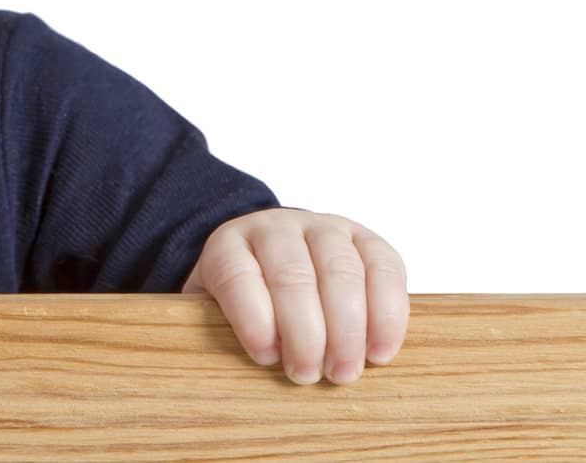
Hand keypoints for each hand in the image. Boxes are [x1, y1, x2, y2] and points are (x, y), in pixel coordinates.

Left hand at [180, 208, 407, 385]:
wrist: (275, 262)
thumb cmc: (246, 302)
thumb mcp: (215, 313)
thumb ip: (218, 332)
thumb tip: (235, 371)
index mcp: (230, 244)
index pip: (236, 274)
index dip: (251, 318)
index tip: (266, 357)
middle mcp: (276, 228)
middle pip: (292, 275)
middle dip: (304, 332)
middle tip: (307, 375)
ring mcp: (324, 228)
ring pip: (341, 271)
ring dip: (347, 330)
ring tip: (343, 372)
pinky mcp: (367, 240)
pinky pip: (385, 269)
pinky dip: (387, 315)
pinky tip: (379, 352)